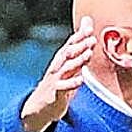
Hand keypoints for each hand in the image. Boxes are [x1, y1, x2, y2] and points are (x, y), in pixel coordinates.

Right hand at [20, 16, 95, 131]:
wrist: (40, 106)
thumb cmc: (59, 83)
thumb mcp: (69, 66)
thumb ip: (80, 49)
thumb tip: (87, 25)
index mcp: (61, 60)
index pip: (70, 45)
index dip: (79, 36)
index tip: (89, 28)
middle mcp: (57, 67)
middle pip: (68, 53)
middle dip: (80, 45)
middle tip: (91, 38)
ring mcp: (55, 79)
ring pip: (66, 68)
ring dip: (77, 60)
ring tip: (89, 54)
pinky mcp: (55, 93)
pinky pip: (64, 87)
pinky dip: (72, 83)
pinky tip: (81, 79)